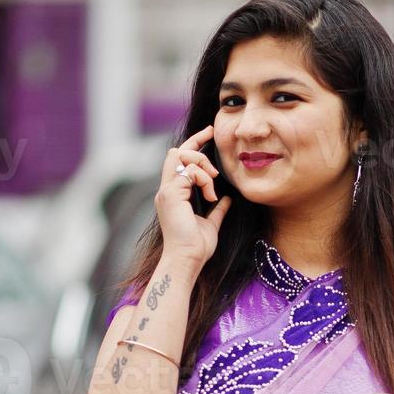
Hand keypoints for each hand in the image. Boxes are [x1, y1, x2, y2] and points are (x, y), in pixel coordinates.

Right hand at [156, 124, 231, 265]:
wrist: (187, 260)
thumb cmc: (197, 247)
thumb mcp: (211, 223)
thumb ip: (217, 210)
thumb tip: (227, 200)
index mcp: (173, 195)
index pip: (179, 160)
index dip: (194, 143)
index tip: (210, 133)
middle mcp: (166, 190)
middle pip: (176, 151)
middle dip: (196, 144)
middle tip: (214, 146)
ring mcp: (167, 192)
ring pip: (181, 156)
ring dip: (202, 165)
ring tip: (214, 183)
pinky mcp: (171, 195)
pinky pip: (189, 172)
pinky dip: (204, 179)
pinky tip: (211, 195)